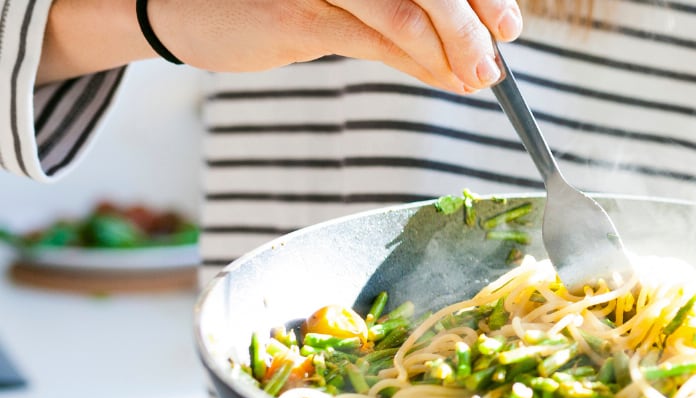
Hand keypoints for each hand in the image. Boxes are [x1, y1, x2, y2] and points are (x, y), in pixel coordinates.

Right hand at [40, 0, 522, 92]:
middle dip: (473, 22)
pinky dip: (418, 64)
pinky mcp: (297, 11)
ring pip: (406, 7)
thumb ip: (396, 22)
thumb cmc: (264, 1)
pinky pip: (373, 39)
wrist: (174, 3)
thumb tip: (467, 56)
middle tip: (496, 61)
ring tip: (475, 77)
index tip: (509, 27)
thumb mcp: (337, 6)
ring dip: (450, 49)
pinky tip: (442, 80)